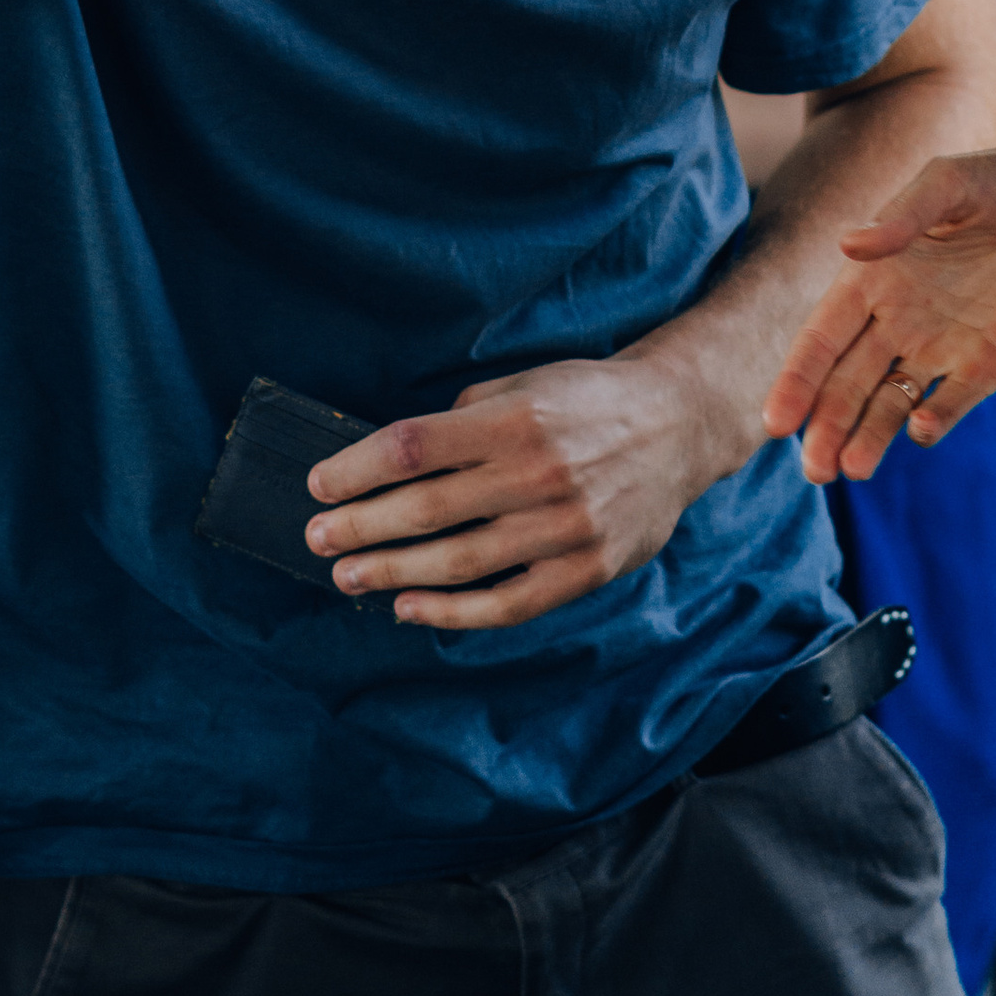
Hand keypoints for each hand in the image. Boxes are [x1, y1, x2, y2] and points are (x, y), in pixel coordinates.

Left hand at [303, 347, 720, 631]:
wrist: (678, 425)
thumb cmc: (586, 398)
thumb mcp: (525, 382)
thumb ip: (465, 416)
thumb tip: (398, 458)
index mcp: (515, 418)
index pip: (414, 446)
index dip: (357, 468)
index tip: (318, 483)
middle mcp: (538, 472)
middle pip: (427, 507)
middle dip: (361, 526)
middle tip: (316, 538)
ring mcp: (565, 527)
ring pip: (460, 562)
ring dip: (393, 572)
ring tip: (348, 577)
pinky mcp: (588, 569)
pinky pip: (509, 602)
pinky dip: (454, 613)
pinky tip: (410, 608)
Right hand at [764, 145, 995, 483]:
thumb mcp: (951, 182)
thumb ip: (904, 215)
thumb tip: (847, 246)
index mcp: (874, 276)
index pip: (822, 337)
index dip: (798, 378)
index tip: (775, 420)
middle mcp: (898, 318)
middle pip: (848, 382)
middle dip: (825, 425)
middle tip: (812, 469)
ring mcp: (942, 347)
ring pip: (890, 403)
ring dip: (868, 437)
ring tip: (850, 471)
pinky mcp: (988, 367)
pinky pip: (952, 404)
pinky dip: (933, 422)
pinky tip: (920, 431)